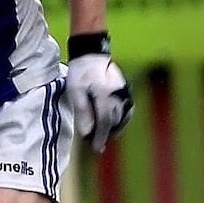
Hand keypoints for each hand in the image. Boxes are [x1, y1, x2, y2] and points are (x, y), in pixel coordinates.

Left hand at [66, 38, 134, 153]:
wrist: (93, 54)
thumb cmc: (81, 72)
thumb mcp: (75, 92)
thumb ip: (83, 112)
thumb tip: (87, 132)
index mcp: (105, 97)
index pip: (105, 123)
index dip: (101, 137)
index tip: (96, 148)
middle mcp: (118, 97)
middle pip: (116, 122)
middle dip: (108, 134)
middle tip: (98, 143)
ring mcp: (125, 93)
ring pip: (124, 117)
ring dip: (116, 128)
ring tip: (107, 134)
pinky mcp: (126, 90)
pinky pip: (128, 109)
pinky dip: (122, 119)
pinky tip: (115, 122)